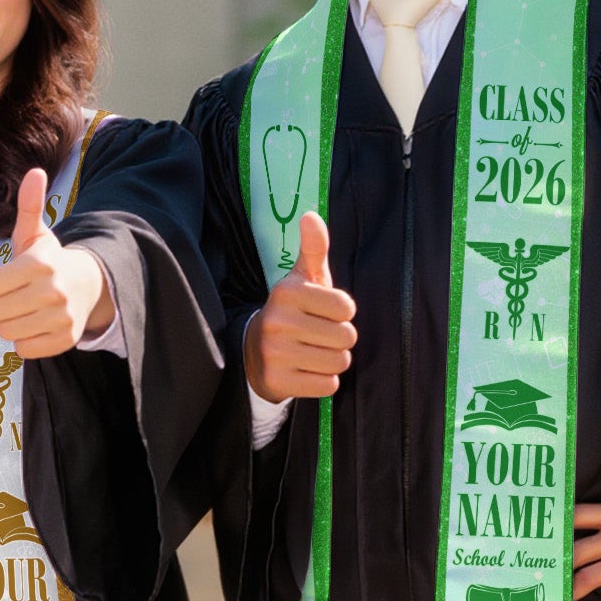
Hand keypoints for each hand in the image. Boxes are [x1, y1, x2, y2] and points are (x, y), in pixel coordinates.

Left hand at [0, 167, 110, 358]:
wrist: (88, 285)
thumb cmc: (49, 260)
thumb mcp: (36, 234)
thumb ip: (29, 205)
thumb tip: (35, 171)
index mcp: (40, 264)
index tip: (5, 280)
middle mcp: (53, 292)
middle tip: (13, 296)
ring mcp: (61, 318)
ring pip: (6, 333)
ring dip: (9, 323)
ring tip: (23, 310)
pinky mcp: (65, 340)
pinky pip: (23, 349)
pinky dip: (24, 341)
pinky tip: (34, 325)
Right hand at [244, 211, 355, 400]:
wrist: (253, 352)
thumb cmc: (292, 311)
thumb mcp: (301, 279)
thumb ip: (313, 249)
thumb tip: (311, 216)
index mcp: (287, 292)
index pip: (347, 308)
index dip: (342, 313)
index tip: (322, 312)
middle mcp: (278, 321)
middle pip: (347, 337)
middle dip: (339, 339)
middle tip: (317, 336)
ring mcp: (275, 353)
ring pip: (339, 362)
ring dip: (333, 360)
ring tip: (312, 352)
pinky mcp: (278, 381)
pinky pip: (327, 385)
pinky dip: (322, 381)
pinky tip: (305, 370)